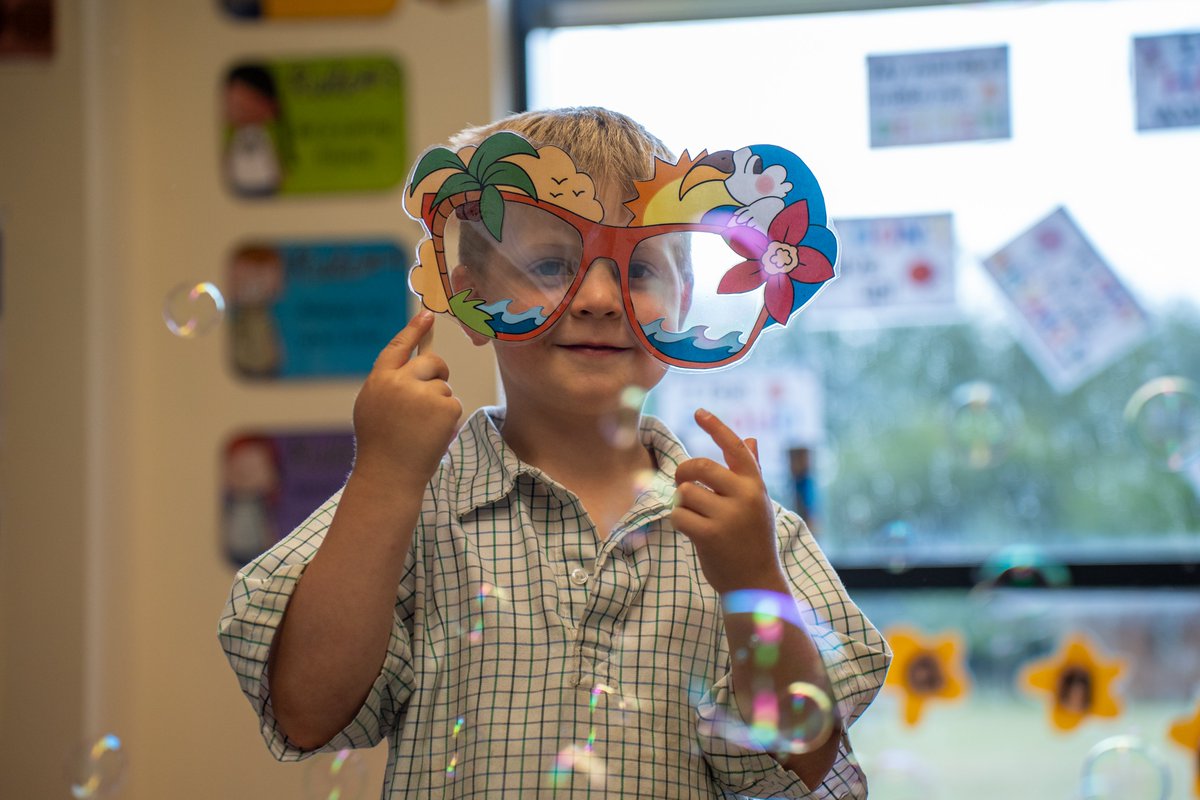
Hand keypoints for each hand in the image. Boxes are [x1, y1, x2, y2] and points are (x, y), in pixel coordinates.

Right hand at [351, 310, 462, 490]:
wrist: (390, 475)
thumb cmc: (380, 444)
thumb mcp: (375, 406)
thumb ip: (390, 382)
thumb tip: (415, 359)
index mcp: (379, 380)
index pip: (399, 347)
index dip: (414, 329)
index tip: (428, 314)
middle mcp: (400, 382)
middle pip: (431, 362)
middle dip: (437, 373)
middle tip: (430, 397)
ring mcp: (423, 394)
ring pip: (443, 386)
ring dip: (438, 403)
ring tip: (420, 428)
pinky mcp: (444, 407)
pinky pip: (452, 403)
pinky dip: (446, 418)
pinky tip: (431, 435)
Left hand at [671, 409, 784, 594]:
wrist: (756, 585)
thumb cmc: (754, 540)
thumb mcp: (758, 503)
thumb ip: (751, 471)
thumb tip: (751, 439)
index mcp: (755, 485)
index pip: (735, 448)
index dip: (716, 427)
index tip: (699, 412)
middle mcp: (745, 496)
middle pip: (699, 466)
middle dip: (684, 473)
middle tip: (684, 485)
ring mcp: (728, 516)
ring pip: (685, 493)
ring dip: (684, 505)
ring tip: (698, 520)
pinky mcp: (711, 535)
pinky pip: (679, 515)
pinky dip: (680, 522)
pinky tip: (693, 533)